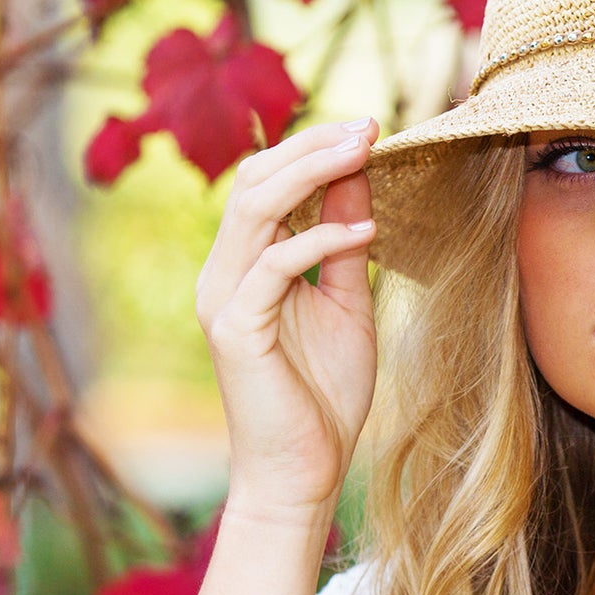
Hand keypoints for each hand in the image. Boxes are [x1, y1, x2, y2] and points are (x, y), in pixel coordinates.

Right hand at [195, 117, 379, 516]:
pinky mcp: (237, 329)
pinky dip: (319, 240)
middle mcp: (224, 273)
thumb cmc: (324, 393)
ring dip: (312, 173)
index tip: (370, 128)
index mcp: (246, 263)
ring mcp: (224, 299)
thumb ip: (347, 246)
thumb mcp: (348, 304)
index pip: (267, 182)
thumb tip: (361, 181)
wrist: (303, 470)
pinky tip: (366, 230)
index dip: (313, 148)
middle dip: (312, 145)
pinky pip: (273, 267)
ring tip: (365, 152)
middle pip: (254, 180)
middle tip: (369, 125)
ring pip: (254, 209)